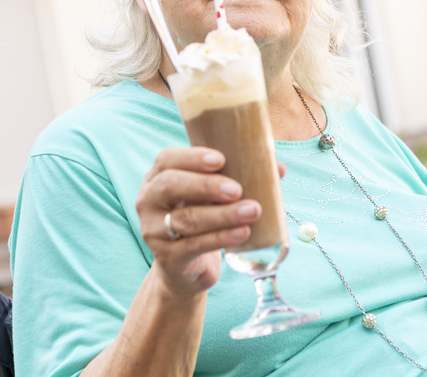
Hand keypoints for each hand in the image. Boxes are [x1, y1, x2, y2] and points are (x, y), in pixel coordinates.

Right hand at [136, 147, 261, 294]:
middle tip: (237, 189)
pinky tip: (242, 233)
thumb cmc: (201, 220)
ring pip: (186, 219)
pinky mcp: (167, 258)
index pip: (167, 160)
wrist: (185, 269)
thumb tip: (277, 168)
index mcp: (157, 178)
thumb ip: (237, 179)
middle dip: (206, 185)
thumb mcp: (211, 198)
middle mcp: (148, 201)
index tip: (221, 159)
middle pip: (170, 186)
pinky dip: (221, 238)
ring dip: (222, 215)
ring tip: (252, 211)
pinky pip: (194, 246)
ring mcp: (153, 231)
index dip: (192, 157)